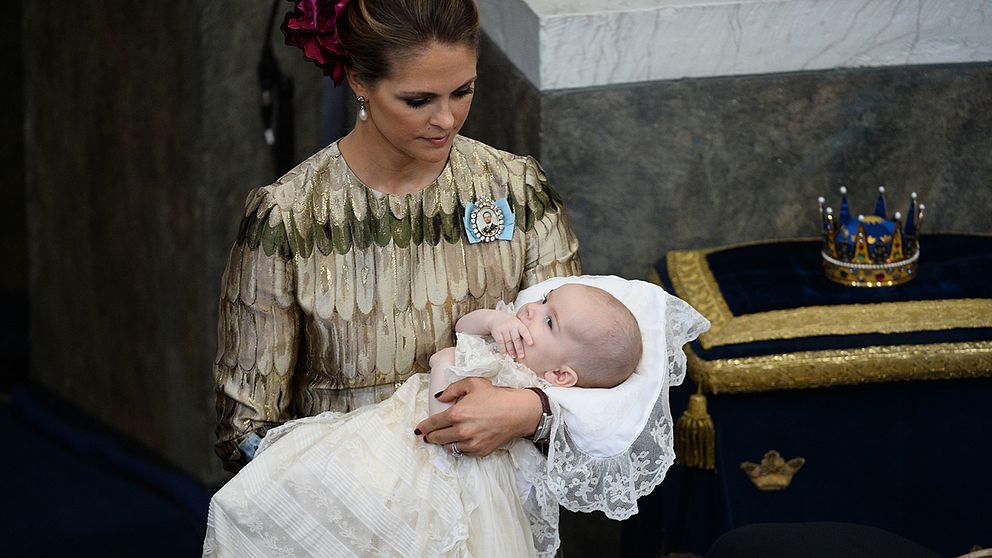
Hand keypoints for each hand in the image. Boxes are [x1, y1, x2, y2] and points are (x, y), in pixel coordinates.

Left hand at [415, 377, 541, 456]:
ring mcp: (471, 444)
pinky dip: (458, 448)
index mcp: (457, 414)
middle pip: (437, 439)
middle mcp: (461, 431)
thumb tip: (440, 397)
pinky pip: (462, 453)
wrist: (517, 412)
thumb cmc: (496, 396)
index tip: (418, 430)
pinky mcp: (480, 452)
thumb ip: (453, 389)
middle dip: (430, 437)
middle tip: (427, 435)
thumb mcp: (473, 384)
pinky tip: (459, 441)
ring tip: (443, 438)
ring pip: (448, 447)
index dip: (423, 427)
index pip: (433, 424)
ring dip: (444, 443)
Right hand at [488, 313, 531, 359]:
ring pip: (508, 341)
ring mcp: (504, 329)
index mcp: (518, 324)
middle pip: (516, 338)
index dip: (528, 337)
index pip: (524, 331)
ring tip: (514, 357)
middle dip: (519, 348)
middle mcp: (511, 326)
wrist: (496, 318)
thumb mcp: (517, 323)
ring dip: (511, 350)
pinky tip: (504, 355)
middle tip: (522, 356)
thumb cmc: (510, 323)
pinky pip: (500, 342)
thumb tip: (531, 344)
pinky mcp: (497, 332)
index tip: (531, 344)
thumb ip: (522, 331)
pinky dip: (502, 350)